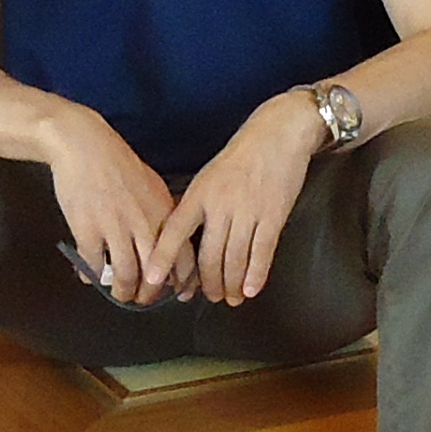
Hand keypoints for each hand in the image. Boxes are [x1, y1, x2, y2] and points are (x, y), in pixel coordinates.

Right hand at [38, 104, 179, 304]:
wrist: (84, 146)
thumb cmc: (117, 164)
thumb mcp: (152, 186)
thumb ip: (160, 216)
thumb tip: (164, 246)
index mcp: (163, 212)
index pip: (182, 257)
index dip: (182, 282)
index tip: (179, 292)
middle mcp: (143, 223)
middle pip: (155, 274)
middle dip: (150, 294)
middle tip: (144, 298)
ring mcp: (115, 228)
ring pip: (125, 275)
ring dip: (123, 291)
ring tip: (120, 293)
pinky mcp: (87, 231)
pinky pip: (93, 265)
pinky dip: (92, 276)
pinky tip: (90, 276)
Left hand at [155, 92, 323, 303]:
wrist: (278, 134)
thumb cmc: (242, 155)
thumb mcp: (209, 176)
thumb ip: (197, 206)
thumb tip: (184, 239)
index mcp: (200, 194)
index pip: (175, 231)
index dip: (163, 257)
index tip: (152, 279)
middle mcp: (221, 205)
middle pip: (209, 256)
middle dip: (208, 283)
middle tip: (209, 296)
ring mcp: (248, 211)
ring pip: (235, 259)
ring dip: (231, 284)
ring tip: (230, 297)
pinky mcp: (273, 216)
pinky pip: (262, 253)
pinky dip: (256, 276)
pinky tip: (251, 290)